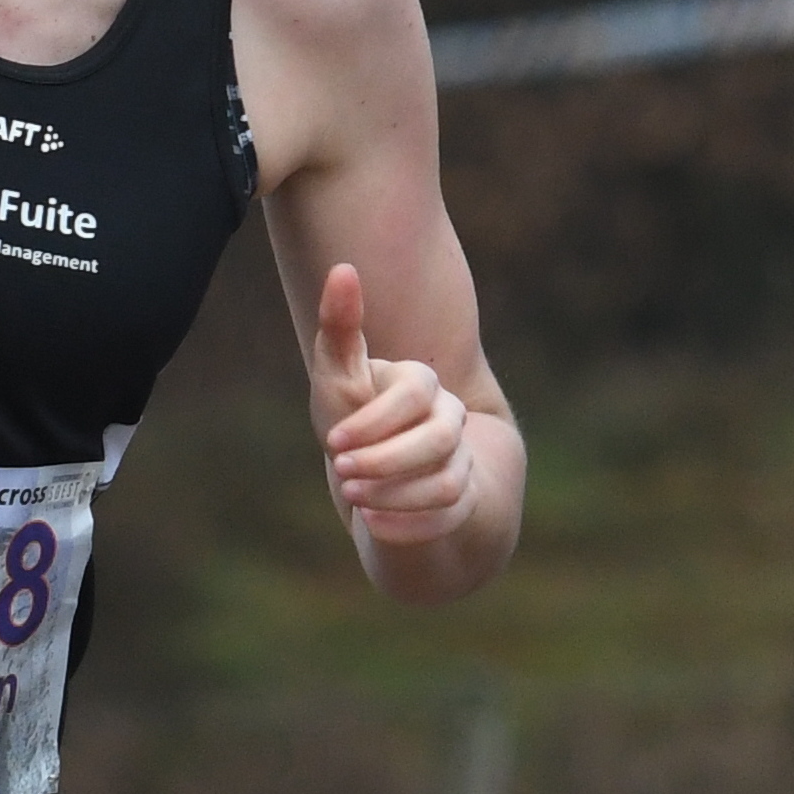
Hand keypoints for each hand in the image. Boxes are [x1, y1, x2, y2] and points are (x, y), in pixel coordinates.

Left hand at [309, 261, 475, 547]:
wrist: (377, 483)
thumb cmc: (354, 422)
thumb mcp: (338, 382)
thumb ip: (340, 329)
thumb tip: (342, 268)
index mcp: (421, 384)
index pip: (416, 393)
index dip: (374, 420)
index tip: (332, 442)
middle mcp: (449, 418)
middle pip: (440, 437)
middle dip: (386, 458)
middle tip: (341, 472)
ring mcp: (461, 460)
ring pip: (448, 479)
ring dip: (397, 493)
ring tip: (355, 499)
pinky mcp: (462, 500)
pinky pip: (451, 514)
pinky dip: (411, 523)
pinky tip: (373, 525)